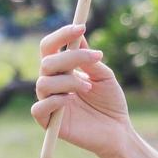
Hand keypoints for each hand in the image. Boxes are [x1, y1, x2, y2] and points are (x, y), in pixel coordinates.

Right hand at [30, 23, 131, 157]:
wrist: (118, 130)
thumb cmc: (110, 102)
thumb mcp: (103, 75)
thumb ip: (88, 59)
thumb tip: (78, 37)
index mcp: (62, 70)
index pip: (50, 47)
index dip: (62, 34)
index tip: (82, 27)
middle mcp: (52, 84)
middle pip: (47, 62)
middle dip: (71, 57)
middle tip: (97, 58)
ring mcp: (49, 103)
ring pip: (43, 83)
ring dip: (69, 81)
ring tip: (90, 87)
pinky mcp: (49, 123)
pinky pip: (38, 108)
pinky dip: (54, 101)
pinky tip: (70, 101)